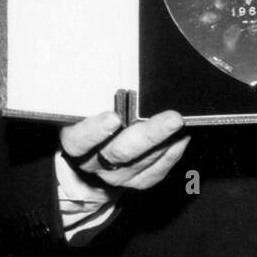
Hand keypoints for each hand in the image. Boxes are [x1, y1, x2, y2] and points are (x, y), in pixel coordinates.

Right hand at [60, 109, 189, 191]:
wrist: (90, 155)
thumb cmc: (86, 120)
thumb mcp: (79, 109)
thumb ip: (90, 99)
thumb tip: (116, 75)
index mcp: (75, 144)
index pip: (79, 141)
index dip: (95, 131)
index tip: (114, 117)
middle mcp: (95, 164)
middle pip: (121, 152)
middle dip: (150, 134)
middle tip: (173, 119)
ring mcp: (117, 176)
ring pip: (143, 162)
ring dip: (166, 141)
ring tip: (181, 122)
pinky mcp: (137, 182)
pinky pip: (156, 171)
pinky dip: (171, 153)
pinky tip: (181, 137)